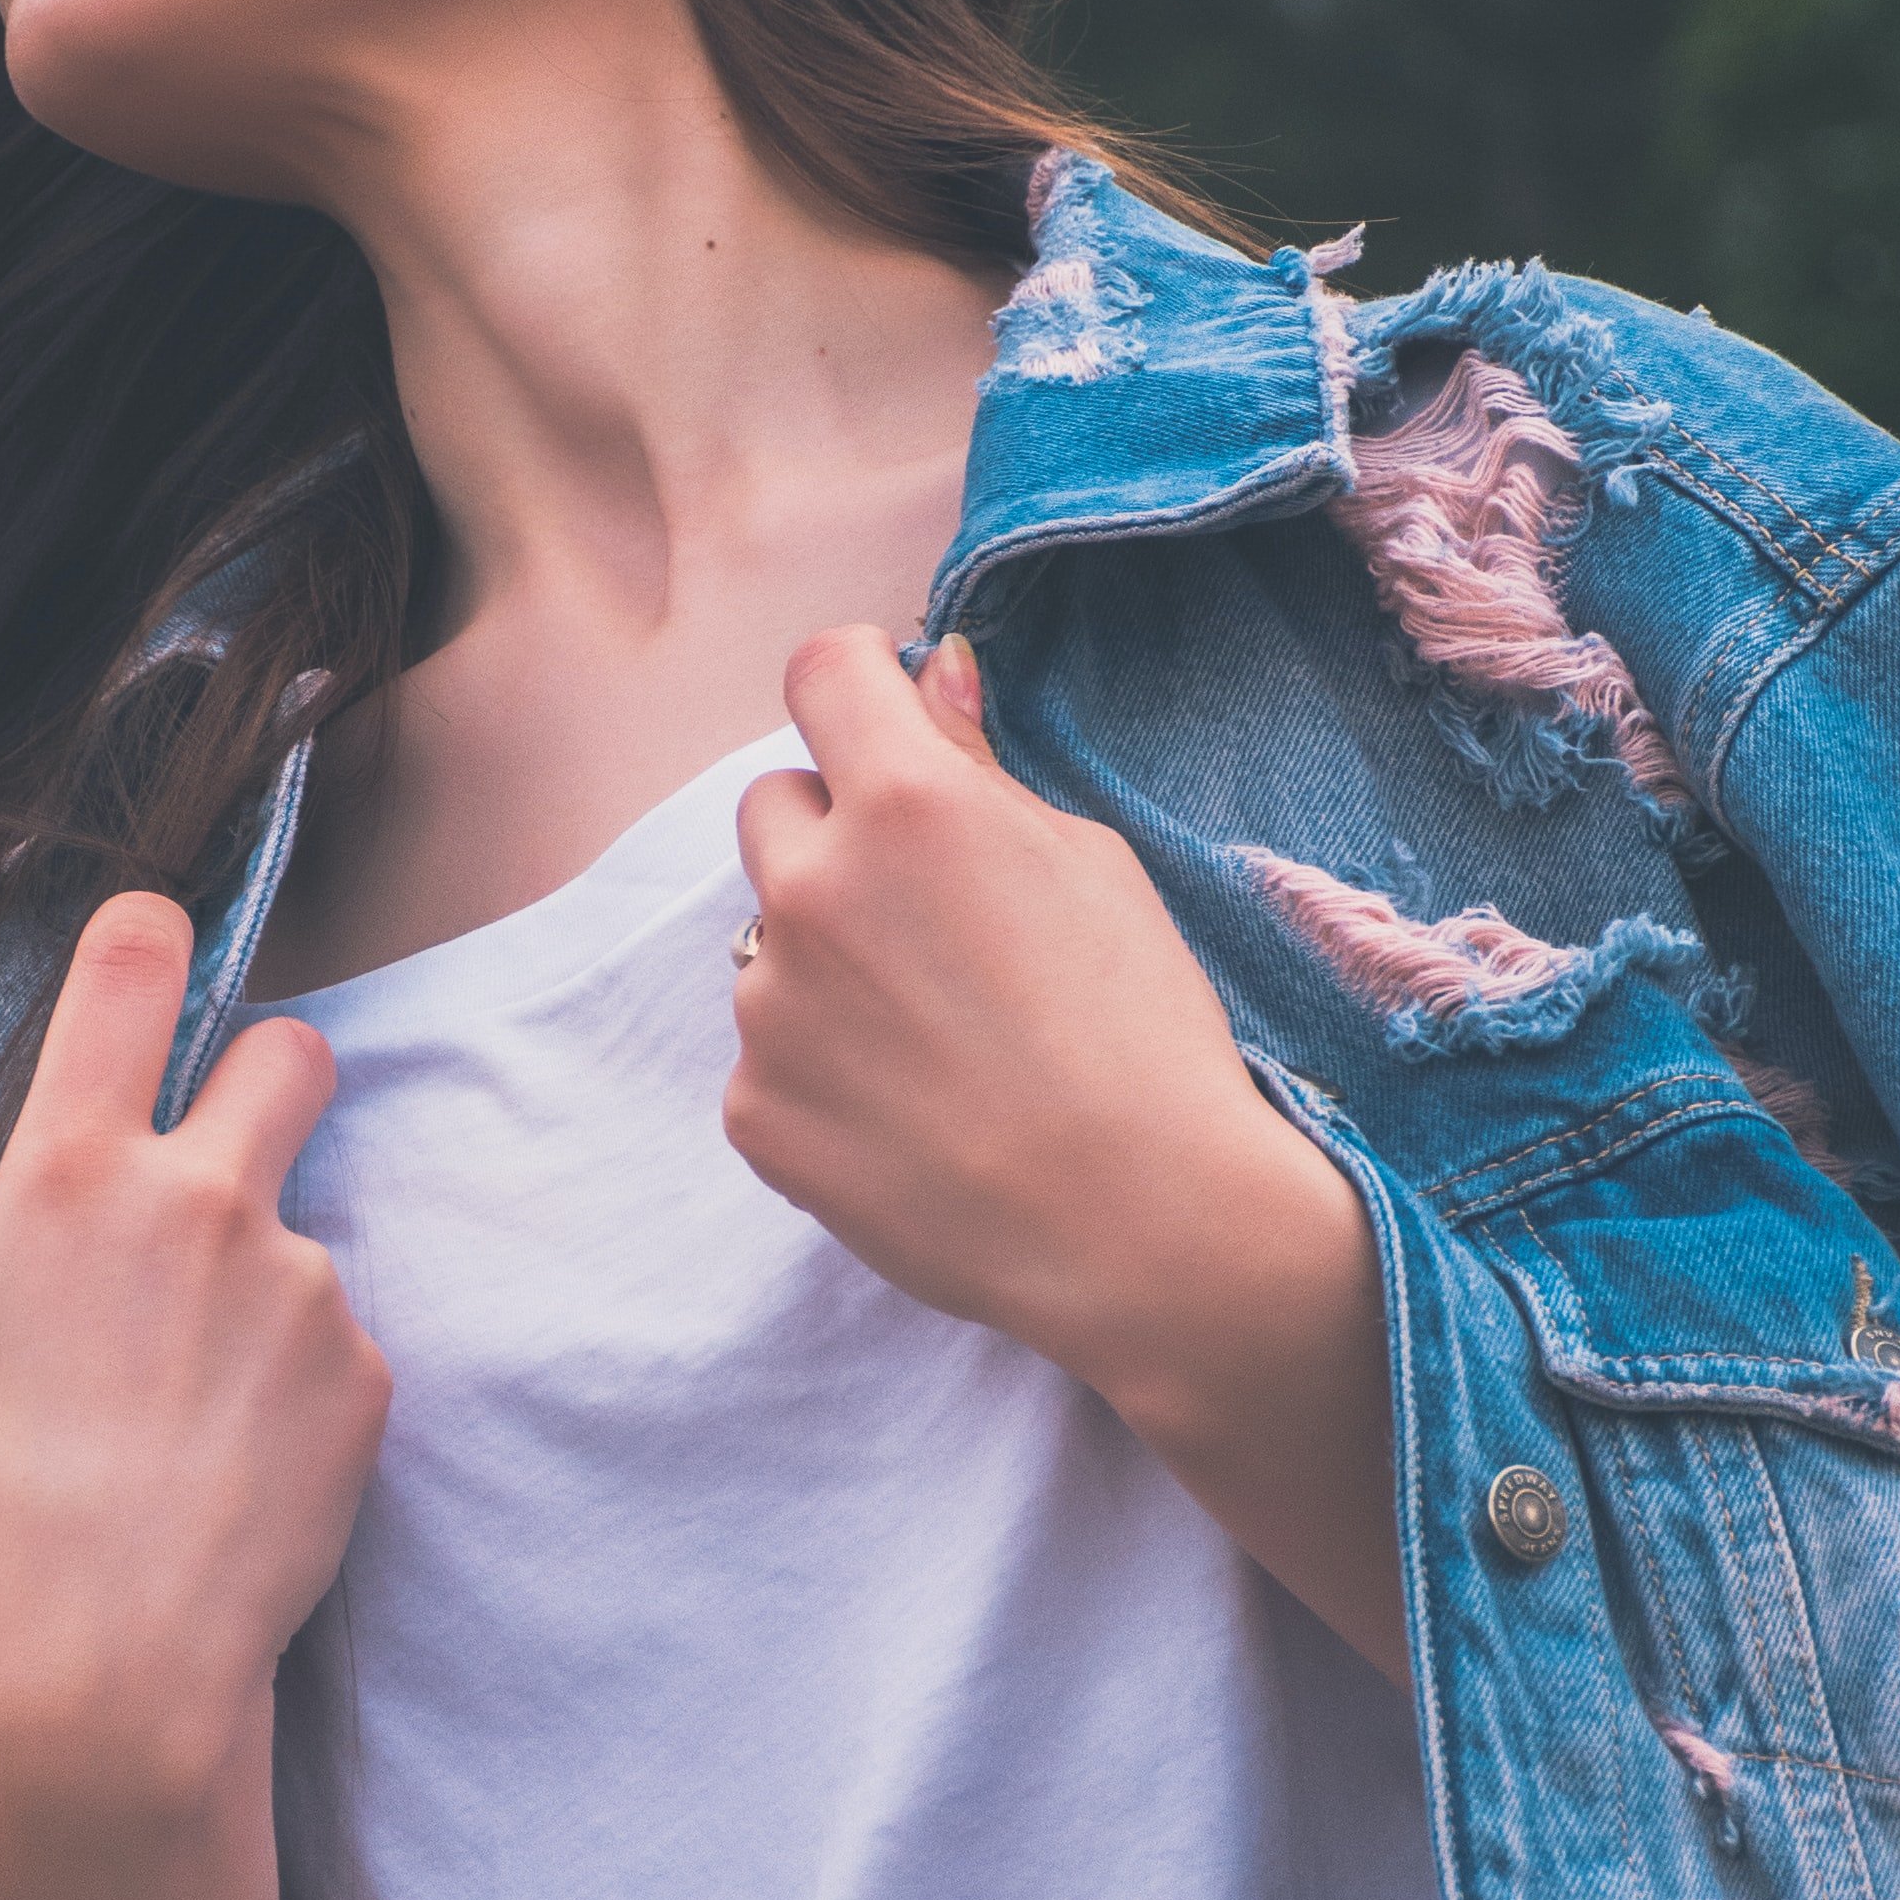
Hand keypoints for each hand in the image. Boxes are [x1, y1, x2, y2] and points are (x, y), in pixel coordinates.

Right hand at [0, 891, 391, 1831]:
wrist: (103, 1671)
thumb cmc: (3, 1520)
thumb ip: (50, 1221)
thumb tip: (71, 1170)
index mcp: (60, 1176)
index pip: (130, 965)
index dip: (155, 944)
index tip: (162, 946)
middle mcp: (191, 1195)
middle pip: (292, 1050)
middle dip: (278, 1086)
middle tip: (237, 1169)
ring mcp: (295, 1277)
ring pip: (306, 1237)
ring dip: (271, 1301)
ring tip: (199, 1425)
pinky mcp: (363, 1365)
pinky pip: (338, 1348)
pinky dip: (305, 1399)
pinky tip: (245, 1477)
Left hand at [729, 631, 1405, 1675]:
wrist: (1141, 1223)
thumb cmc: (1143, 1032)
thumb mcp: (1091, 865)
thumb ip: (981, 769)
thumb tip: (924, 675)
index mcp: (904, 806)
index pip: (821, 675)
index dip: (858, 686)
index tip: (886, 718)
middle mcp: (812, 893)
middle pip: (773, 804)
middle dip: (837, 833)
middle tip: (932, 911)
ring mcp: (769, 1009)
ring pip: (772, 942)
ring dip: (831, 962)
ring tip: (941, 1039)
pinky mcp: (755, 1111)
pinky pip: (772, 1055)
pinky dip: (826, 1071)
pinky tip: (915, 1113)